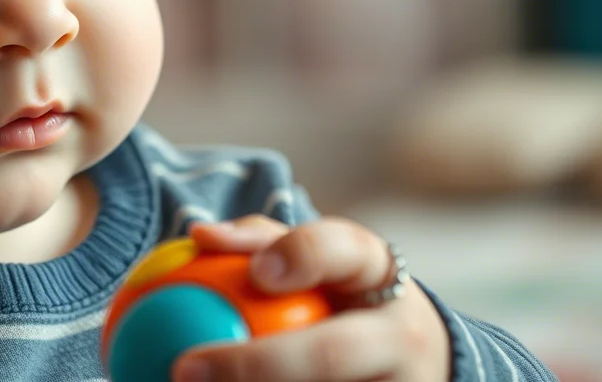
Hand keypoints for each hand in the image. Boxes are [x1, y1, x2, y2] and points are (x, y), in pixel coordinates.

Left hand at [172, 215, 449, 381]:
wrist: (418, 360)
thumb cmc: (339, 296)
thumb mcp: (320, 262)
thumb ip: (262, 243)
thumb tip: (198, 234)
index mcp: (381, 275)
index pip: (342, 251)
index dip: (301, 257)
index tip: (256, 273)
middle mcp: (401, 336)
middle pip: (330, 355)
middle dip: (256, 365)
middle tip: (184, 368)